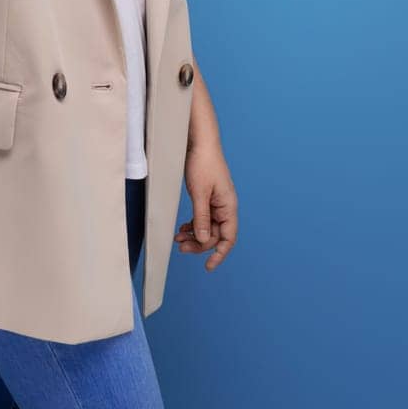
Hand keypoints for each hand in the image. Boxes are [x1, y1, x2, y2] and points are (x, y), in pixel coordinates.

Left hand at [175, 142, 236, 271]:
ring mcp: (217, 202)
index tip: (207, 266)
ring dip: (194, 235)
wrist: (200, 142)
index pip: (228, 238)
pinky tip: (182, 228)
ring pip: (207, 227)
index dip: (219, 254)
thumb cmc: (203, 164)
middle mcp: (225, 207)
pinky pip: (203, 218)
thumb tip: (203, 240)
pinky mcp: (208, 197)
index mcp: (228, 207)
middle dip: (199, 244)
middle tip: (180, 247)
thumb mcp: (199, 193)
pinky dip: (193, 225)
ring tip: (178, 239)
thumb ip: (201, 218)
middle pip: (215, 235)